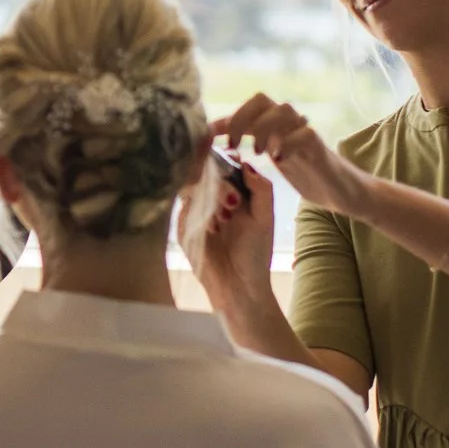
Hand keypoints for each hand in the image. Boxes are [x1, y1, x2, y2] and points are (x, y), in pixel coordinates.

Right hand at [180, 153, 275, 315]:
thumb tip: (245, 163)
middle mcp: (211, 200)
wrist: (241, 287)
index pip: (223, 165)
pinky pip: (183, 211)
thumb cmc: (256, 253)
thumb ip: (261, 188)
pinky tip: (214, 229)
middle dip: (219, 181)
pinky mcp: (184, 230)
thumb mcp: (265, 217)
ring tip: (226, 216)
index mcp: (232, 193)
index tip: (234, 163)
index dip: (226, 160)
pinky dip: (198, 214)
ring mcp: (196, 214)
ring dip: (210, 198)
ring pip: (192, 189)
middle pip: (204, 173)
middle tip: (232, 201)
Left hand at [218, 93, 368, 215]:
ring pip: (284, 109)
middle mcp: (289, 124)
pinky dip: (288, 144)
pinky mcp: (321, 149)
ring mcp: (305, 133)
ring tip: (257, 152)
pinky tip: (278, 160)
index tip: (205, 135)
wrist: (345, 192)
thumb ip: (253, 150)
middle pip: (261, 99)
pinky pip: (305, 134)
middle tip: (233, 144)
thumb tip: (218, 150)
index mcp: (275, 127)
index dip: (225, 118)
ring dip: (264, 127)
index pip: (247, 109)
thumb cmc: (308, 177)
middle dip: (241, 117)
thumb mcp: (275, 161)